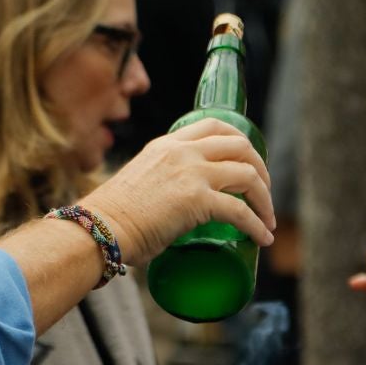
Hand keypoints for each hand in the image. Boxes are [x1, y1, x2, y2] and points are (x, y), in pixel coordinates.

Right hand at [82, 119, 273, 264]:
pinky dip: (257, 226)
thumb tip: (174, 204)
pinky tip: (262, 239)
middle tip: (264, 193)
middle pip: (240, 145)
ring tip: (267, 220)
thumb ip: (163, 181)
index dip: (240, 142)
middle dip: (261, 168)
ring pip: (249, 175)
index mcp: (168, 144)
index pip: (214, 126)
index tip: (248, 162)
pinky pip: (240, 211)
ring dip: (265, 200)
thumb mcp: (142, 181)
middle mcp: (182, 152)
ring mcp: (191, 173)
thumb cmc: (113, 217)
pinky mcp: (197, 200)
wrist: (98, 229)